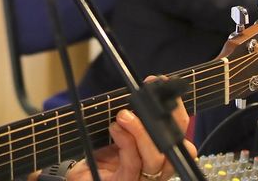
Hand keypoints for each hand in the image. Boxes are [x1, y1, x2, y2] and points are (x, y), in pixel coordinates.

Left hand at [63, 79, 195, 180]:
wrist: (79, 177)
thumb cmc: (99, 155)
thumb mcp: (119, 133)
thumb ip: (132, 119)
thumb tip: (138, 95)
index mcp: (159, 155)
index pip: (179, 136)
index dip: (177, 113)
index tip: (161, 86)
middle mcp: (157, 170)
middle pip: (177, 149)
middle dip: (165, 121)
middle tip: (146, 100)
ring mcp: (142, 179)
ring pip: (156, 159)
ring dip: (141, 132)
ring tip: (124, 116)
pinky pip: (133, 164)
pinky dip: (126, 143)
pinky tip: (115, 129)